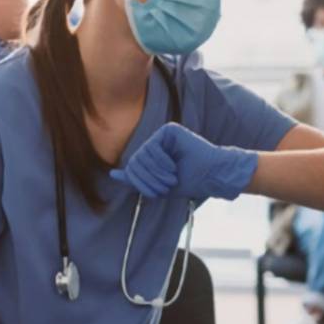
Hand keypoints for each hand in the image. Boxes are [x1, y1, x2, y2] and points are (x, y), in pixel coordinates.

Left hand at [110, 123, 258, 200]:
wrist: (210, 175)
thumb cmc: (189, 181)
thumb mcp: (158, 184)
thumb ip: (136, 179)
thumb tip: (112, 174)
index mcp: (153, 155)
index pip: (133, 167)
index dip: (140, 183)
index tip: (157, 193)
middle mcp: (156, 142)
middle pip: (134, 161)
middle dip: (148, 179)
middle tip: (165, 187)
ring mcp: (163, 135)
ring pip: (141, 155)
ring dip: (156, 172)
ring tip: (171, 178)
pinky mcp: (170, 130)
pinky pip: (152, 146)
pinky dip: (161, 161)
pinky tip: (174, 166)